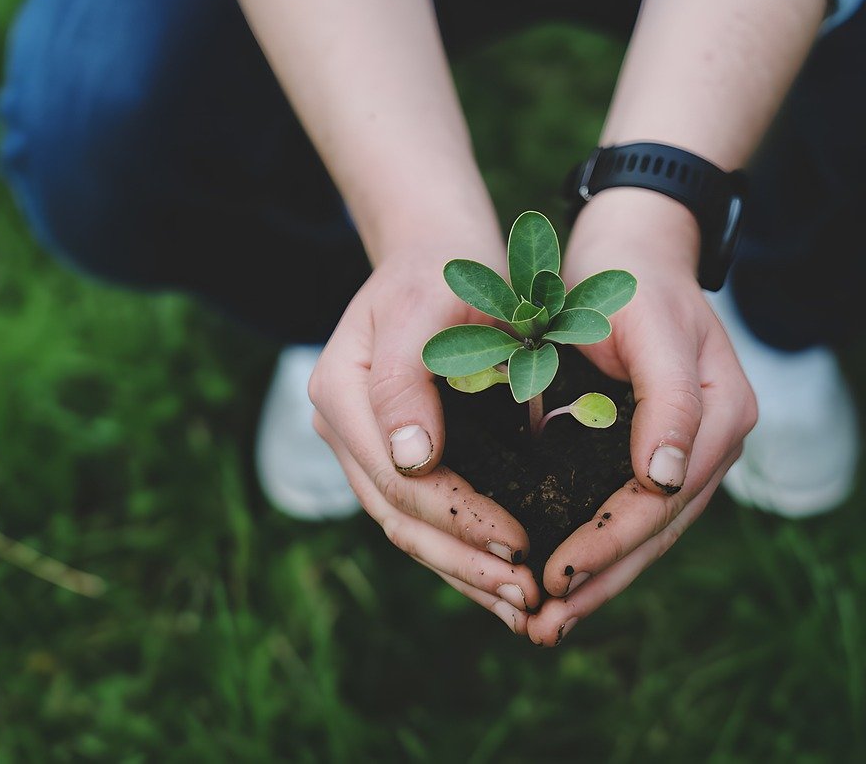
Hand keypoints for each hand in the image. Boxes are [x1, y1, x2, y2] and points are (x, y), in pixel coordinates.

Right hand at [309, 236, 541, 635]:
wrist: (437, 257)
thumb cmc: (445, 271)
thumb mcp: (431, 304)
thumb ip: (409, 376)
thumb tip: (410, 461)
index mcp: (340, 388)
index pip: (398, 477)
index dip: (459, 518)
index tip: (519, 544)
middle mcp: (341, 427)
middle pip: (398, 516)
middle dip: (464, 561)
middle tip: (526, 596)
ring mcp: (361, 448)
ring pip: (407, 529)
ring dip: (463, 572)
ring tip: (520, 608)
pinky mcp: (391, 460)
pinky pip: (421, 518)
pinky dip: (460, 554)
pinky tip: (502, 585)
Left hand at [526, 191, 757, 645]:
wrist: (632, 245)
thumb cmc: (632, 276)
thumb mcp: (650, 325)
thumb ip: (671, 399)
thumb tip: (668, 480)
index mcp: (724, 413)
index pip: (665, 498)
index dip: (612, 541)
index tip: (557, 574)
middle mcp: (713, 441)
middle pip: (660, 529)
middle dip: (603, 580)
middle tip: (546, 627)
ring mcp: (689, 450)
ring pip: (648, 533)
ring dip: (600, 579)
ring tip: (548, 623)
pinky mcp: (655, 451)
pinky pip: (631, 511)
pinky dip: (598, 547)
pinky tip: (561, 578)